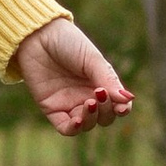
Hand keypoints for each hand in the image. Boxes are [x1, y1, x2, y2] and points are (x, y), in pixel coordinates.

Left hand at [13, 17, 132, 137]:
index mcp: (100, 83)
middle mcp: (86, 96)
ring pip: (87, 124)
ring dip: (92, 119)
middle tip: (100, 94)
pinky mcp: (51, 108)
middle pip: (104, 117)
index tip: (122, 107)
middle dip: (106, 111)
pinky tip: (78, 121)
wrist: (38, 36)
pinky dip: (74, 128)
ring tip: (89, 103)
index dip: (122, 109)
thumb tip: (128, 99)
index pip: (117, 104)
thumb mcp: (92, 59)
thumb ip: (108, 80)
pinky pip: (65, 128)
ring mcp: (69, 104)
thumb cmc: (68, 42)